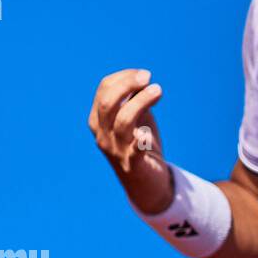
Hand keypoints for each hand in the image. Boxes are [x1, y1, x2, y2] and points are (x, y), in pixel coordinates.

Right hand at [88, 68, 172, 212]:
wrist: (145, 182)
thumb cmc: (139, 144)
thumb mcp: (136, 117)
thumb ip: (136, 99)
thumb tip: (144, 80)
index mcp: (99, 119)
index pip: (104, 90)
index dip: (125, 77)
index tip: (145, 74)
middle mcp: (102, 134)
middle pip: (108, 103)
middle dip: (127, 85)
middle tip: (149, 77)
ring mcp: (116, 150)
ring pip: (122, 122)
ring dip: (140, 102)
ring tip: (158, 90)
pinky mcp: (133, 165)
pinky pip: (134, 152)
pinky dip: (139, 142)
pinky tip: (145, 135)